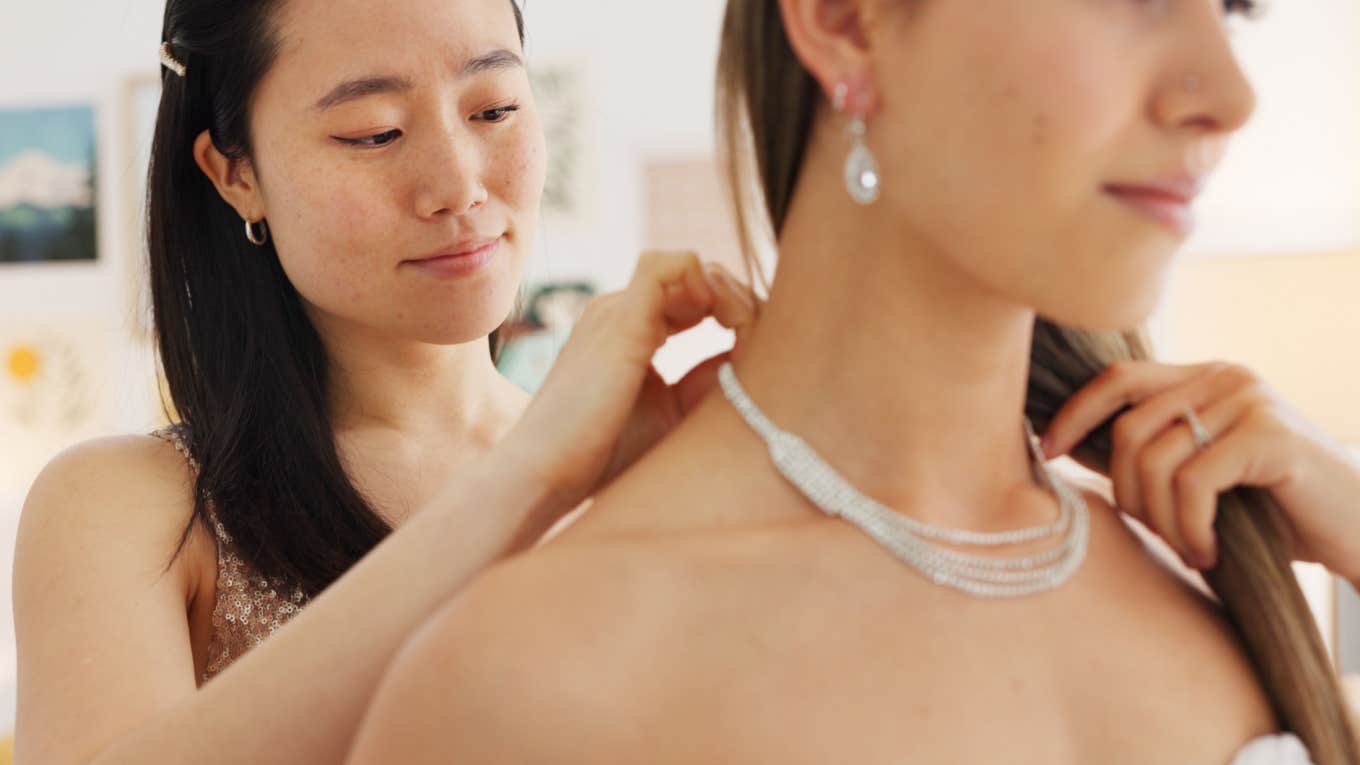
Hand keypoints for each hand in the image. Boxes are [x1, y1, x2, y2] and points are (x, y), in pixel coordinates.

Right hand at [501, 250, 758, 513]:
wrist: (546, 473)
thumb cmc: (603, 458)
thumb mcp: (672, 413)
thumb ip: (709, 380)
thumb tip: (752, 357)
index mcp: (627, 328)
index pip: (693, 297)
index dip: (733, 317)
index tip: (754, 358)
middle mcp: (620, 309)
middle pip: (698, 277)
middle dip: (739, 305)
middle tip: (758, 349)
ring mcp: (618, 307)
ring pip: (694, 266)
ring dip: (731, 295)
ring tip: (744, 337)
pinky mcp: (623, 315)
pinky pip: (677, 265)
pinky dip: (714, 286)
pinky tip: (730, 326)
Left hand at [1041, 360, 1359, 577]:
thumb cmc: (1275, 512)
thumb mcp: (1200, 478)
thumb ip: (1146, 457)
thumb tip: (1068, 449)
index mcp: (1203, 378)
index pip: (1118, 378)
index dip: (1076, 414)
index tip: (1048, 452)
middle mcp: (1224, 377)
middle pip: (1129, 427)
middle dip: (1125, 491)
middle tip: (1152, 535)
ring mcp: (1250, 400)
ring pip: (1156, 458)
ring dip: (1160, 519)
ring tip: (1188, 549)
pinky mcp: (1271, 435)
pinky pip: (1194, 482)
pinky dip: (1189, 526)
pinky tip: (1209, 551)